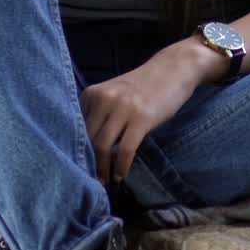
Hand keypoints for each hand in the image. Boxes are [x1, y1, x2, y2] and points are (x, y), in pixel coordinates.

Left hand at [81, 40, 216, 184]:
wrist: (172, 69)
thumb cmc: (142, 86)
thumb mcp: (114, 94)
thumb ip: (99, 113)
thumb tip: (88, 147)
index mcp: (92, 93)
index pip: (77, 128)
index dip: (77, 150)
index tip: (78, 167)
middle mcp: (103, 99)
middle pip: (87, 139)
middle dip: (88, 163)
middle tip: (91, 180)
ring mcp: (122, 108)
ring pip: (102, 146)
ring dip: (102, 169)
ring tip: (105, 181)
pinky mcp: (141, 118)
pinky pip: (125, 149)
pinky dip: (121, 166)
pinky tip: (121, 175)